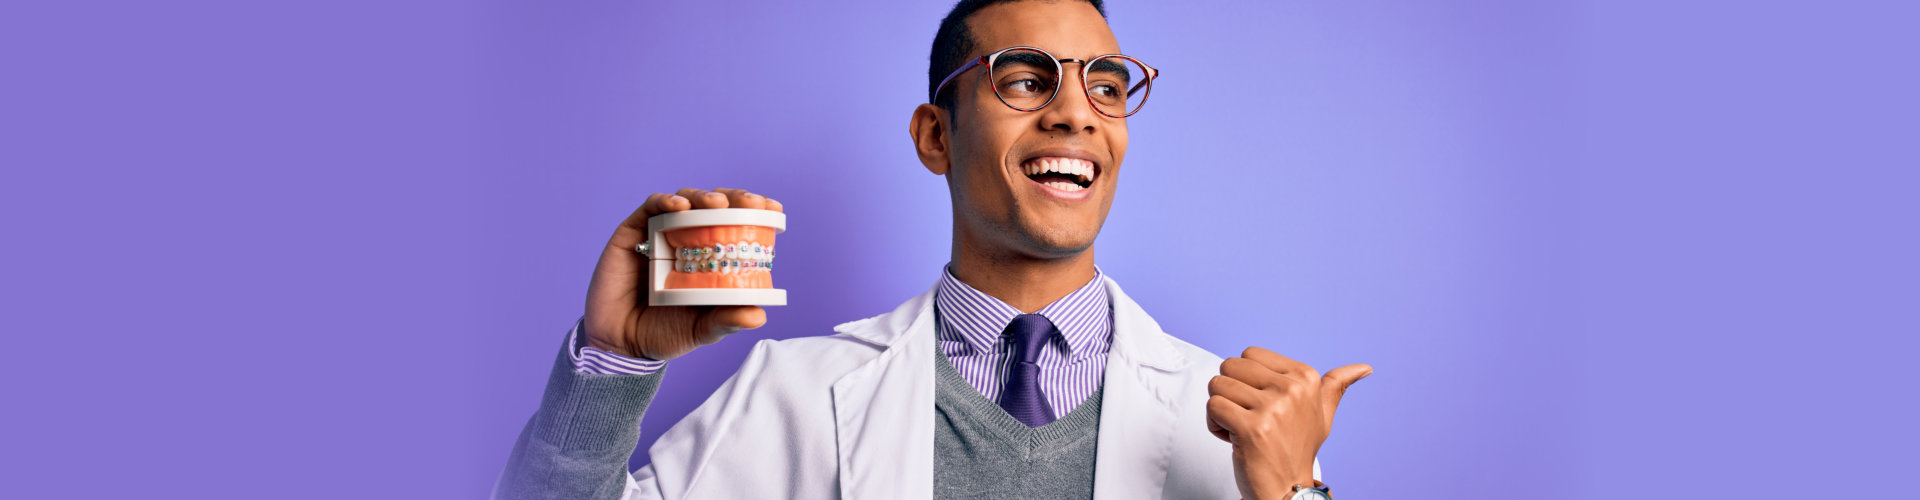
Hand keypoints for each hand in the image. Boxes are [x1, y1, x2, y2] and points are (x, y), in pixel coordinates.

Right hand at [581, 187, 783, 360]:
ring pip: (687, 199)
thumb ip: (727, 320)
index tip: (773, 208)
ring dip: (704, 197)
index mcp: (710, 258)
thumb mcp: (702, 330)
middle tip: (750, 203)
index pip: (737, 225)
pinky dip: (667, 201)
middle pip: (715, 206)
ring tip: (718, 205)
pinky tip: (680, 206)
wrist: (620, 343)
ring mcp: (660, 234)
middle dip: (736, 198)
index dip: (755, 212)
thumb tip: (759, 316)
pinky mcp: (634, 233)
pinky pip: (652, 207)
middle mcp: (688, 241)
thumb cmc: (664, 333)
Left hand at [1205, 346, 1370, 498]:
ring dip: (1222, 410)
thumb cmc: (1300, 450)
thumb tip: (1365, 368)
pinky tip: (1234, 439)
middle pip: (1230, 365)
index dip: (1247, 379)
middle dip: (1230, 392)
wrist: (1289, 492)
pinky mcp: (1251, 428)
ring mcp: (1272, 409)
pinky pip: (1212, 407)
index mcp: (1306, 377)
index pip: (1249, 354)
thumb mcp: (1323, 415)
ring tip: (1243, 429)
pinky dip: (1215, 426)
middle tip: (1249, 417)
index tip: (1263, 404)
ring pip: (1217, 385)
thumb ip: (1336, 386)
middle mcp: (1292, 389)